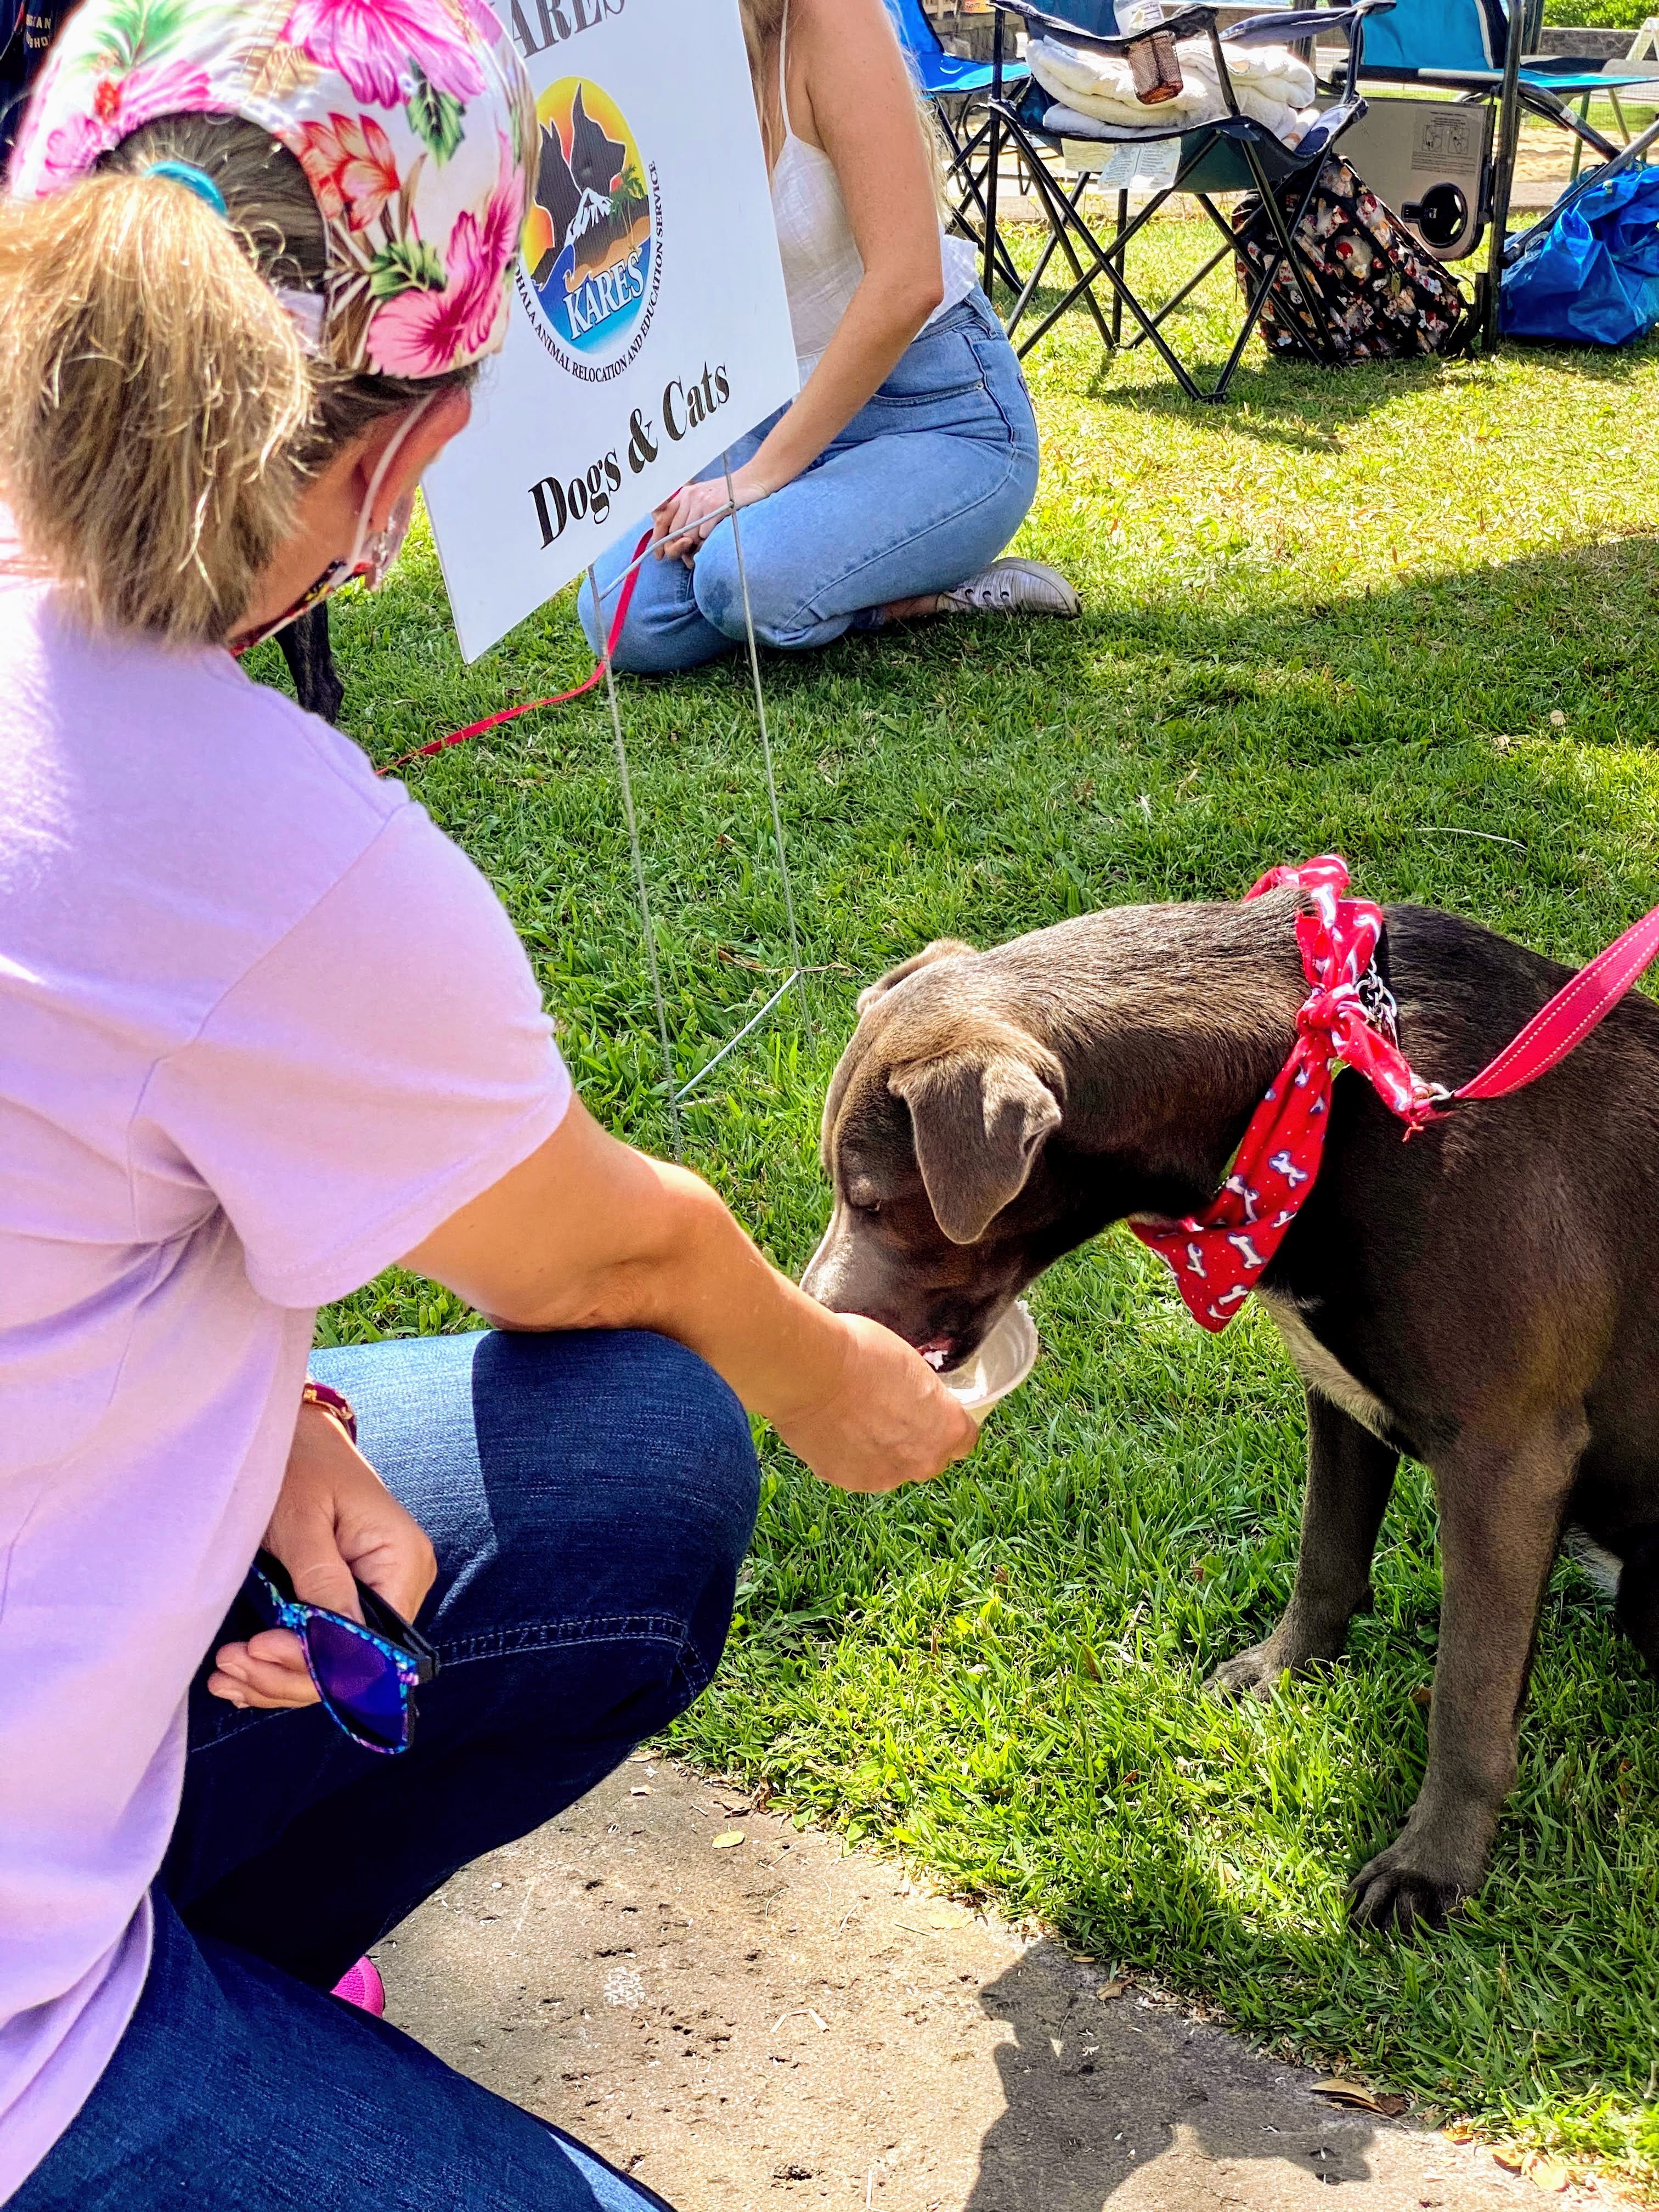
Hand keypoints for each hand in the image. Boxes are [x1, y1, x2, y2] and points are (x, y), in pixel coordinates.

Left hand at [208, 1401, 436, 1712]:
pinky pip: (323, 1649)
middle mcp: (400, 1585)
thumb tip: (333, 1646)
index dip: (320, 1661)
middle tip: (230, 1665)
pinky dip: (280, 1668)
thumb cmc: (301, 1465)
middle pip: (355, 1663)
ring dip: (277, 1678)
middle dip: (288, 1673)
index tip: (260, 1648)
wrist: (296, 1437)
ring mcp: (377, 1595)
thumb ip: (320, 1581)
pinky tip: (239, 1677)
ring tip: (225, 1672)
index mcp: (402, 1561)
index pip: (374, 1641)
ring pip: (335, 1665)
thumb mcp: (303, 1520)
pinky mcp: (350, 1601)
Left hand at [651, 467, 768, 566]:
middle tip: (691, 559)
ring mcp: (701, 500)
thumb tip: (682, 549)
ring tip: (708, 544)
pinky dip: (709, 539)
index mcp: (685, 495)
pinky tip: (718, 533)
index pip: (662, 519)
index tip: (659, 555)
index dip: (659, 539)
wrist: (754, 481)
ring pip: (689, 535)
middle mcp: (690, 496)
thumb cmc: (732, 498)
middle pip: (675, 532)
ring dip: (698, 546)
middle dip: (681, 549)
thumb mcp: (706, 503)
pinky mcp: (714, 506)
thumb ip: (691, 520)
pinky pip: (704, 534)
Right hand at [771, 1311, 977, 1493]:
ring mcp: (884, 1476)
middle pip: (930, 1459)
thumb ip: (921, 1393)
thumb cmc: (862, 1353)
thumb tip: (912, 1396)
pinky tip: (834, 1427)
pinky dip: (848, 1454)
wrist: (810, 1372)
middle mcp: (922, 1460)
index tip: (934, 1412)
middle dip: (916, 1441)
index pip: (965, 1439)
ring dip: (881, 1450)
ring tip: (854, 1418)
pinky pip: (856, 1470)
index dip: (949, 1425)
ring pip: (891, 1467)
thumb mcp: (909, 1363)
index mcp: (947, 1428)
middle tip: (890, 1412)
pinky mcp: (847, 1481)